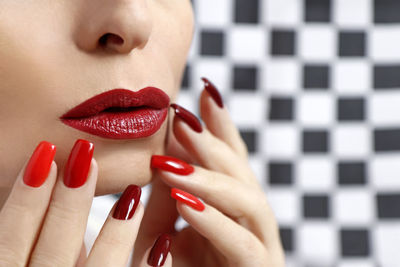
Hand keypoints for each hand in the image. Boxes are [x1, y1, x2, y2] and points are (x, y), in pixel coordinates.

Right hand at [0, 139, 171, 266]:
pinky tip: (164, 244)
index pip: (11, 237)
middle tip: (87, 155)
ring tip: (134, 193)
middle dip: (69, 200)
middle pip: (53, 247)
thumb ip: (37, 244)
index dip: (25, 195)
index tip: (46, 152)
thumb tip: (51, 192)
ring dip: (116, 232)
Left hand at [133, 78, 284, 266]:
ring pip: (248, 199)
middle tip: (180, 116)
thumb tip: (158, 151)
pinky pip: (240, 242)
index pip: (230, 157)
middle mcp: (250, 219)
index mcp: (230, 205)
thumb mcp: (163, 227)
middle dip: (212, 142)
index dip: (221, 124)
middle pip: (240, 171)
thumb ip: (165, 193)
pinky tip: (183, 199)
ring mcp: (260, 244)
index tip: (203, 90)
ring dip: (211, 175)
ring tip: (173, 157)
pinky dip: (212, 218)